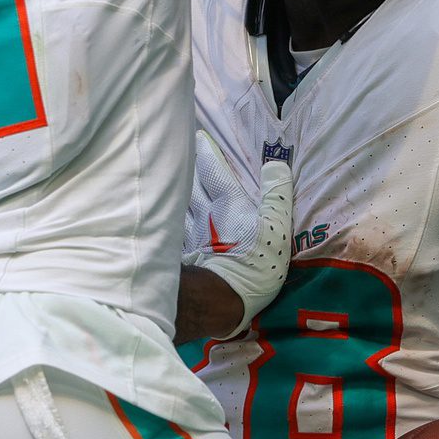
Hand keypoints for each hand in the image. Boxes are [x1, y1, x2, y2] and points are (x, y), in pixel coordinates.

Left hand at [183, 132, 291, 337]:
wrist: (221, 300)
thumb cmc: (255, 262)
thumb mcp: (277, 228)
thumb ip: (276, 195)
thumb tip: (275, 163)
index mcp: (229, 203)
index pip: (214, 170)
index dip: (207, 152)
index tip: (199, 137)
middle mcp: (204, 213)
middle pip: (189, 183)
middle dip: (185, 166)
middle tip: (177, 151)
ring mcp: (190, 234)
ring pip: (177, 204)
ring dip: (172, 191)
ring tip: (167, 181)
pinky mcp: (181, 253)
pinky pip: (171, 230)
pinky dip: (167, 221)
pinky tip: (162, 220)